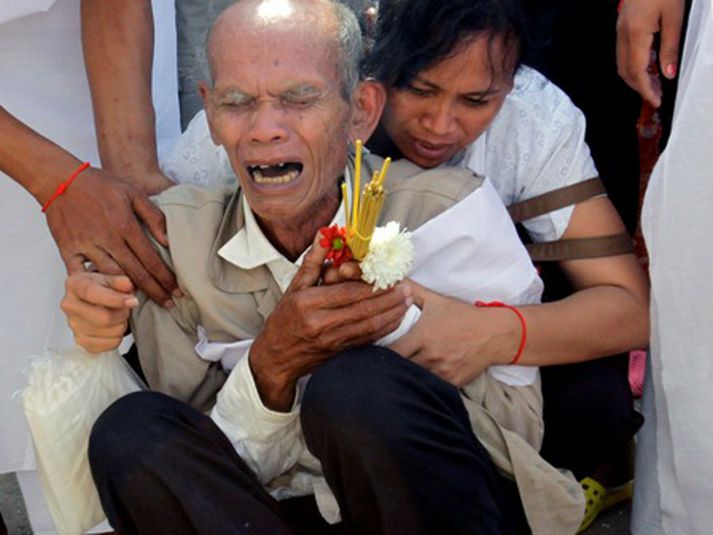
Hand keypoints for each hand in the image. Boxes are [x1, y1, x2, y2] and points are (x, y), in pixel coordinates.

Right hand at [45, 167, 178, 305]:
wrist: (60, 179)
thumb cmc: (100, 185)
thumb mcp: (133, 193)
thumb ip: (153, 216)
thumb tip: (167, 241)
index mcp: (125, 226)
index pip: (150, 259)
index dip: (165, 278)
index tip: (177, 292)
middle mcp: (107, 239)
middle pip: (135, 273)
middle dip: (154, 291)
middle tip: (169, 304)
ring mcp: (86, 246)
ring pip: (111, 277)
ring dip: (128, 293)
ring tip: (145, 304)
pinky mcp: (68, 250)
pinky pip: (82, 274)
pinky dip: (94, 287)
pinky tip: (106, 297)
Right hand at [61, 272, 137, 353]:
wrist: (94, 297)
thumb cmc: (102, 286)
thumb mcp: (111, 275)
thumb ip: (120, 280)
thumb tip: (127, 285)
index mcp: (75, 284)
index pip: (92, 294)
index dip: (115, 299)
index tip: (132, 301)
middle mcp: (69, 305)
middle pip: (104, 318)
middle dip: (123, 313)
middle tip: (127, 307)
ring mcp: (73, 325)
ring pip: (110, 332)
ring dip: (122, 325)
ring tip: (119, 315)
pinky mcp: (81, 341)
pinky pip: (109, 345)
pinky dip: (117, 337)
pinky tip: (114, 326)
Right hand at [250, 237, 412, 410]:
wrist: (277, 357)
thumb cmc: (285, 319)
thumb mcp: (295, 287)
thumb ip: (314, 261)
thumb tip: (325, 233)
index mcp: (308, 303)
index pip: (347, 292)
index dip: (370, 285)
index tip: (388, 276)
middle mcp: (321, 323)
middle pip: (362, 309)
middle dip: (388, 298)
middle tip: (406, 288)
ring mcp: (332, 340)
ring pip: (369, 325)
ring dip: (392, 313)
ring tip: (408, 301)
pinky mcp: (340, 351)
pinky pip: (367, 338)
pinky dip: (385, 328)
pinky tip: (396, 318)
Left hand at [388, 282, 517, 387]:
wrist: (495, 334)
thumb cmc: (463, 316)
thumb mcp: (437, 300)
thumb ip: (413, 291)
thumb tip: (393, 281)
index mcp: (423, 336)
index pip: (391, 352)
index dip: (381, 354)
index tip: (379, 351)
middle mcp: (431, 356)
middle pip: (400, 368)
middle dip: (392, 366)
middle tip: (385, 363)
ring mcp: (442, 372)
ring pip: (414, 380)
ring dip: (408, 376)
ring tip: (402, 370)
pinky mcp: (452, 383)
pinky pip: (431, 387)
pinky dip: (424, 384)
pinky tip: (420, 378)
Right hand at [617, 0, 684, 106]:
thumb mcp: (674, 16)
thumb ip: (670, 47)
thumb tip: (668, 73)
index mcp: (635, 35)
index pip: (637, 72)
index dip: (646, 89)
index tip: (656, 101)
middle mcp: (623, 36)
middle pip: (626, 72)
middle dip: (640, 87)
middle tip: (657, 95)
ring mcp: (620, 31)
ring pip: (622, 64)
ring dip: (636, 78)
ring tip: (654, 83)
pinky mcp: (622, 27)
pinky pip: (624, 53)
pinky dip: (634, 65)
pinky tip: (648, 65)